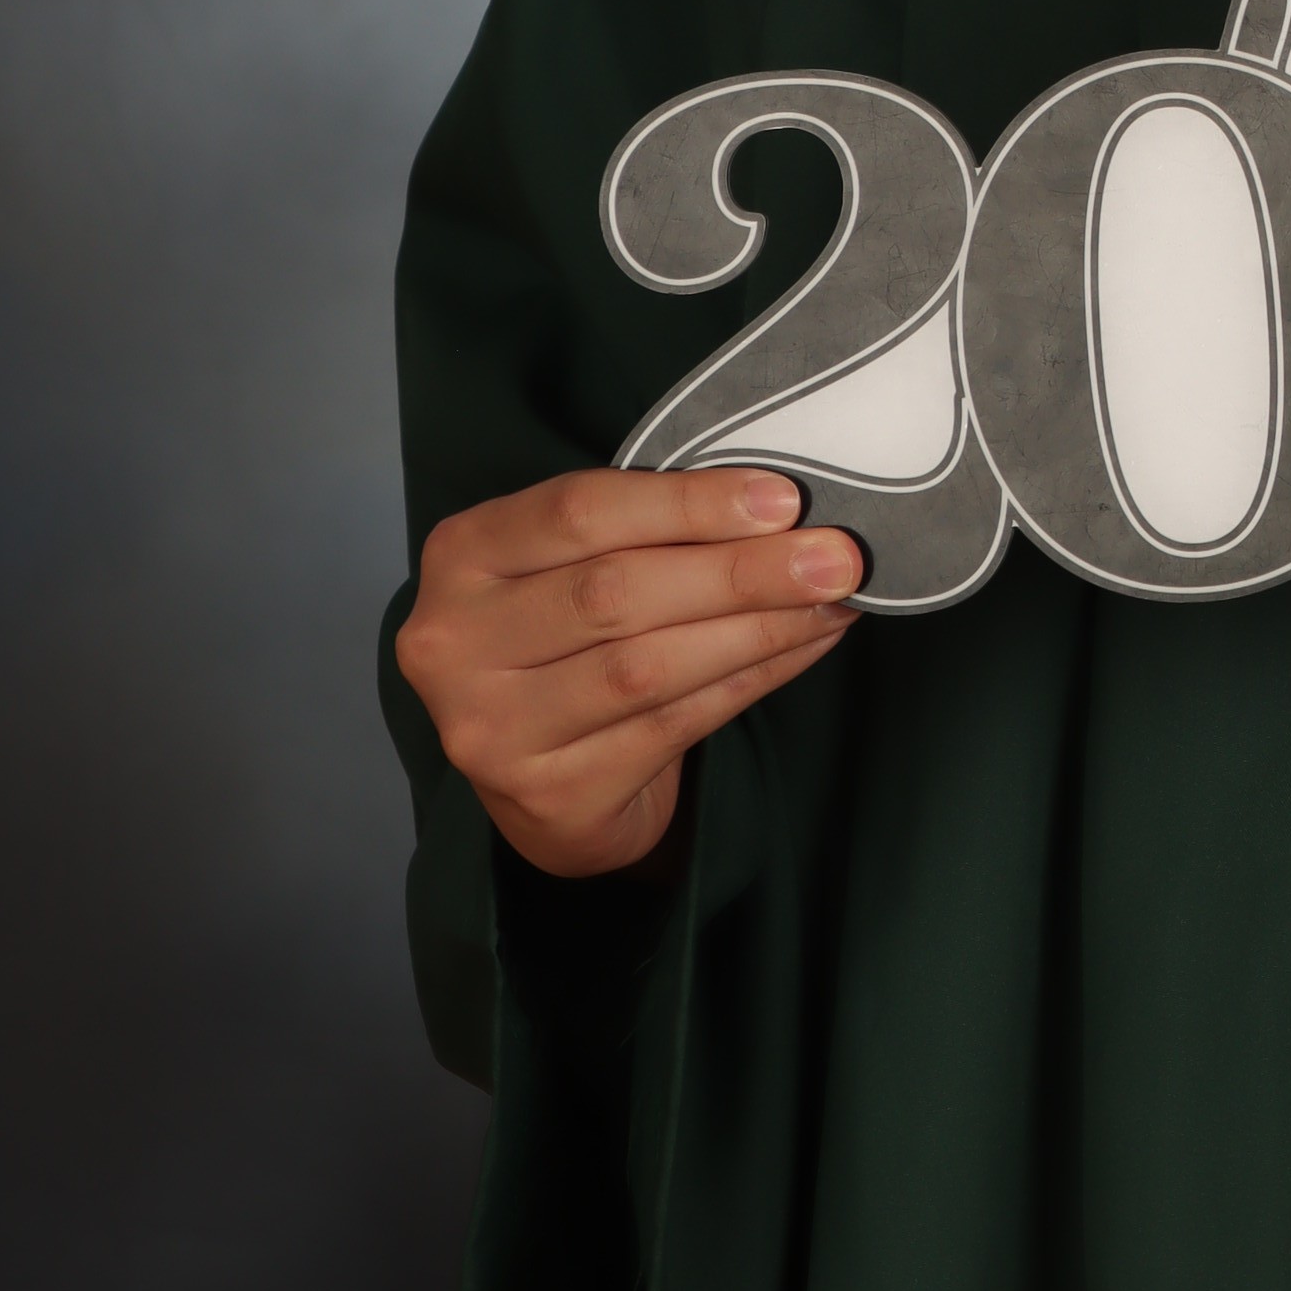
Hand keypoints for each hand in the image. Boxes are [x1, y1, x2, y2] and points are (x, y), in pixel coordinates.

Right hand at [393, 464, 863, 879]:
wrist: (543, 780)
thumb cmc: (568, 640)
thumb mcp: (573, 564)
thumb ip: (644, 530)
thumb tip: (779, 506)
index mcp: (463, 554)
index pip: (578, 512)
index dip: (688, 503)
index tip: (783, 499)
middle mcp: (456, 641)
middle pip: (616, 592)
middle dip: (741, 570)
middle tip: (835, 556)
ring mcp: (493, 726)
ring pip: (648, 667)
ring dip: (759, 629)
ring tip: (832, 600)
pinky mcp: (547, 791)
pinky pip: (673, 725)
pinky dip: (752, 679)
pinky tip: (804, 647)